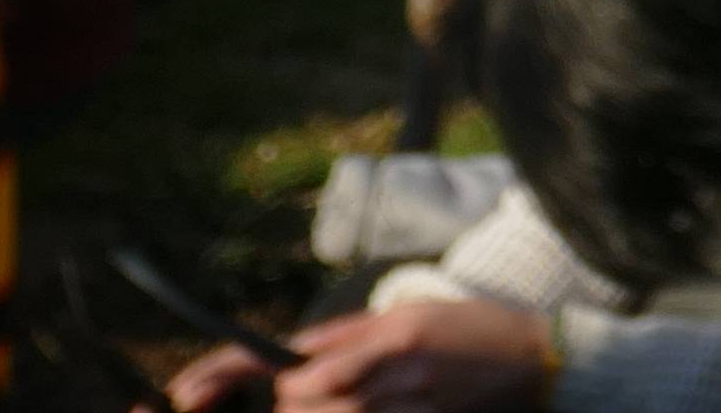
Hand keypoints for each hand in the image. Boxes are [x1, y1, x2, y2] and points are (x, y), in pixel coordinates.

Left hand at [181, 300, 553, 412]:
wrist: (537, 360)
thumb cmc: (469, 331)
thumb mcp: (403, 317)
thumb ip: (346, 341)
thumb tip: (293, 361)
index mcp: (375, 338)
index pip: (280, 361)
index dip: (220, 376)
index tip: (183, 392)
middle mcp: (381, 375)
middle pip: (294, 405)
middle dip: (289, 402)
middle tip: (313, 389)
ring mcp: (399, 408)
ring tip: (357, 398)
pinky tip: (371, 407)